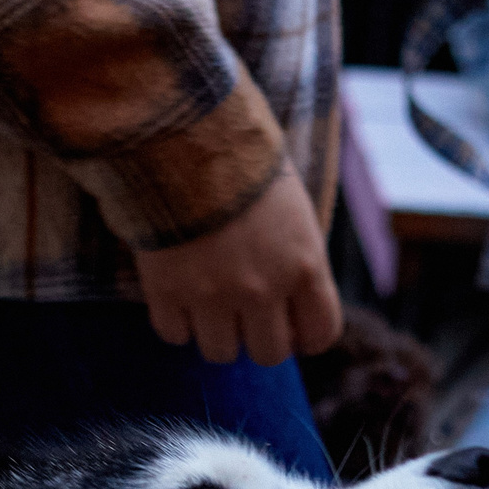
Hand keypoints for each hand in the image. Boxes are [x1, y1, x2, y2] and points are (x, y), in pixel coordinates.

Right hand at [132, 173, 342, 366]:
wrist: (187, 134)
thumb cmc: (246, 163)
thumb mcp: (295, 210)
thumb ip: (299, 260)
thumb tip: (294, 301)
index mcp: (304, 265)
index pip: (321, 334)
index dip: (306, 335)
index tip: (290, 323)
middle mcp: (263, 289)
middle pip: (269, 354)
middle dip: (259, 337)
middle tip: (244, 313)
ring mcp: (213, 294)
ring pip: (220, 353)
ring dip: (216, 333)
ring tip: (207, 302)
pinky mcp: (167, 291)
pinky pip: (174, 334)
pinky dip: (176, 321)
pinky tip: (177, 294)